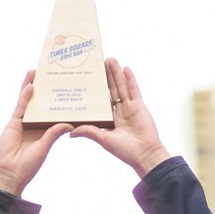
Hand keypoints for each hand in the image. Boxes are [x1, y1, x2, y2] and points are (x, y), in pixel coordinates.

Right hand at [0, 71, 71, 195]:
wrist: (10, 173)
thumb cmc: (28, 165)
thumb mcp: (44, 148)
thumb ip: (54, 134)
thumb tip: (69, 124)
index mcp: (46, 131)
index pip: (54, 113)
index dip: (59, 102)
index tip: (66, 89)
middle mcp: (35, 124)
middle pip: (41, 103)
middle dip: (45, 89)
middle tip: (51, 74)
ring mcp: (24, 122)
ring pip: (29, 100)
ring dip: (32, 86)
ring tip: (37, 72)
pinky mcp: (14, 122)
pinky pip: (21, 106)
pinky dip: (25, 96)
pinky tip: (30, 85)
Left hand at [72, 60, 171, 174]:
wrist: (144, 154)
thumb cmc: (125, 151)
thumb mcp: (103, 139)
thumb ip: (89, 132)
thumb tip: (70, 132)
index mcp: (109, 120)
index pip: (100, 101)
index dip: (94, 90)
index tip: (87, 79)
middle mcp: (119, 112)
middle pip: (110, 90)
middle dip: (105, 76)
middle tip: (98, 62)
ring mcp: (130, 107)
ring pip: (121, 86)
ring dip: (115, 73)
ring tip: (109, 60)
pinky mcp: (139, 106)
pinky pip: (134, 89)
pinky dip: (130, 78)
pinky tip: (125, 68)